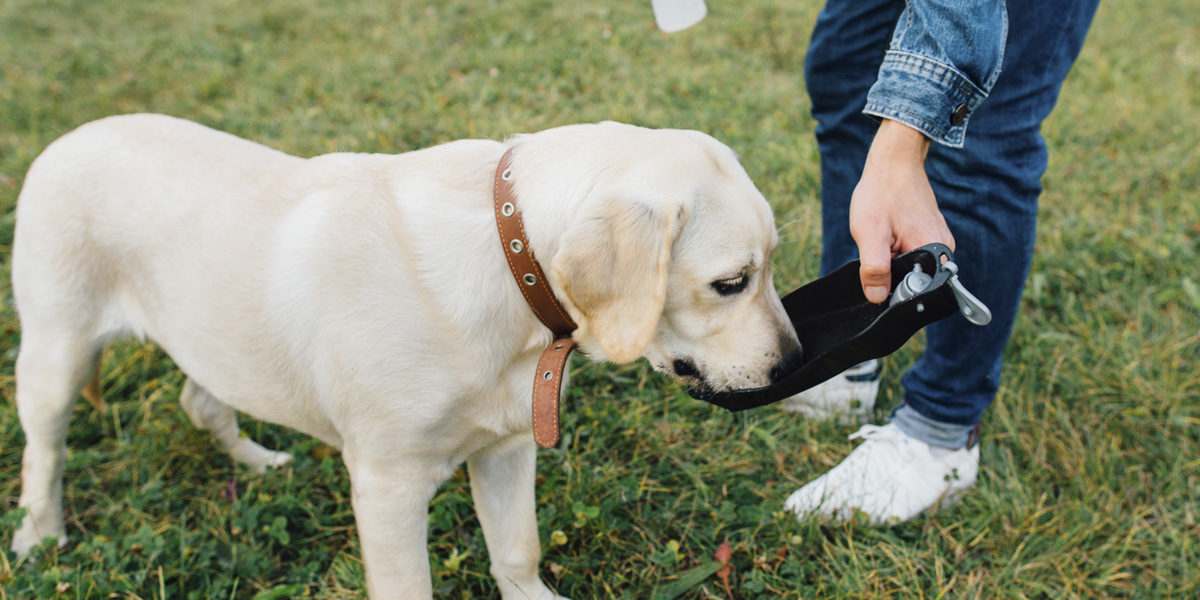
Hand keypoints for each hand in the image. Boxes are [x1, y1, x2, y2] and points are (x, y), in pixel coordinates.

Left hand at [849, 119, 954, 303]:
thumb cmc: (882, 192)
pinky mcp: (932, 235)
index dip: (893, 291)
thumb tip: (877, 298)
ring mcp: (940, 241)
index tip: (877, 273)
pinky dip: (896, 249)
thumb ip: (874, 268)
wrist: (894, 162)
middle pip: (914, 281)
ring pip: (911, 268)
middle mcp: (944, 250)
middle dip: (891, 273)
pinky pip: (913, 254)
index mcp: (934, 252)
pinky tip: (890, 231)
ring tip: (885, 233)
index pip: (918, 294)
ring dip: (892, 259)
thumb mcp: (870, 233)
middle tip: (880, 244)